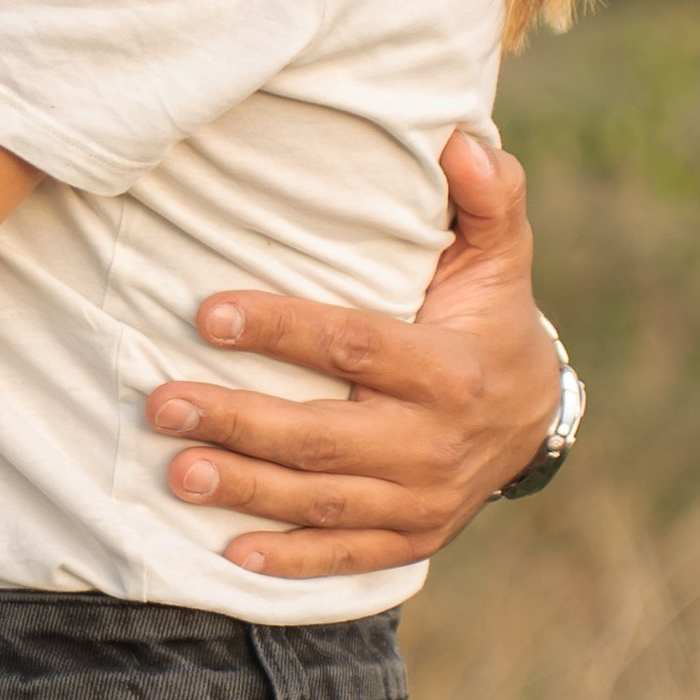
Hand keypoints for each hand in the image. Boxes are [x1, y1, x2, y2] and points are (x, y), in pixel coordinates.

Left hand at [145, 132, 559, 578]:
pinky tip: (231, 554)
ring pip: (324, 499)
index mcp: (448, 367)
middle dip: (238, 421)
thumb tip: (457, 139)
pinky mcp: (413, 536)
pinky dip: (292, 561)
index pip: (352, 345)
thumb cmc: (488, 316)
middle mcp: (435, 440)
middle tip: (161, 403)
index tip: (207, 313)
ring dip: (247, 489)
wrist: (538, 415)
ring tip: (178, 472)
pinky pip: (349, 555)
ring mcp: (424, 497)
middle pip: (323, 434)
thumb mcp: (497, 255)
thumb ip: (484, 196)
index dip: (279, 329)